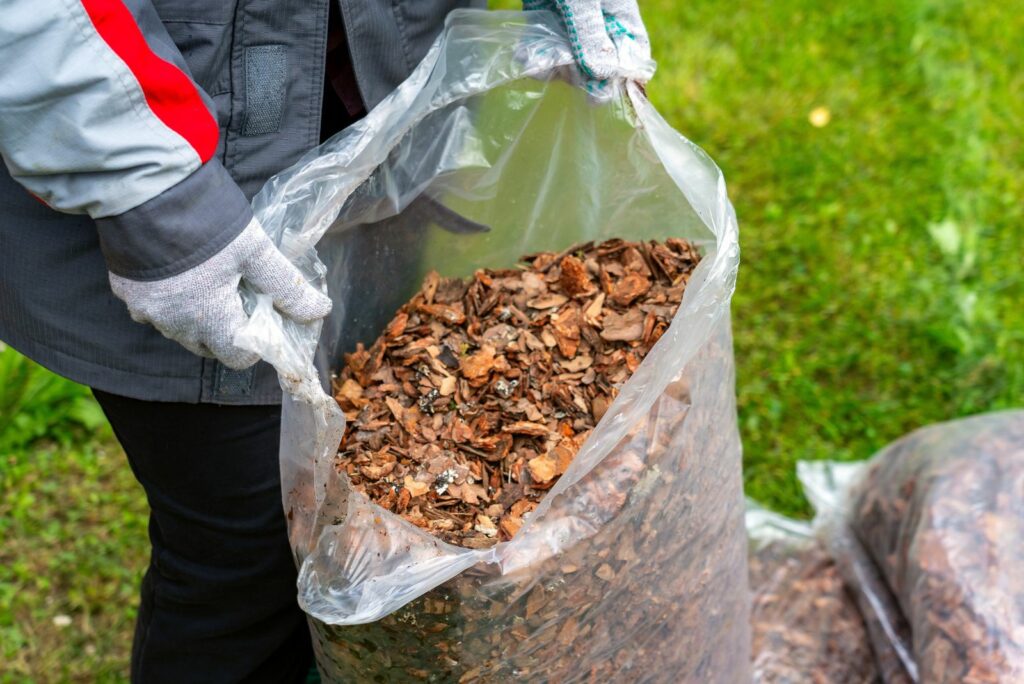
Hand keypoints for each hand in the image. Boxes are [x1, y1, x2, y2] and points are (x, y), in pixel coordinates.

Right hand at [109, 218, 331, 368]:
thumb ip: (286, 286)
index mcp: (210, 319)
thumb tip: (320, 311)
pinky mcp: (125, 290)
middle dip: (228, 330)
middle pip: (209, 346)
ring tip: (212, 281)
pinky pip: (153, 310)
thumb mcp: (256, 250)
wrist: (145, 188)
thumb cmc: (208, 221)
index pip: (239, 357)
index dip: (257, 342)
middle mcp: (174, 323)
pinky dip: (170, 301)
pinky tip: (180, 273)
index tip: (264, 316)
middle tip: (241, 296)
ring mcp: (145, 309)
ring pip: (179, 330)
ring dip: (198, 317)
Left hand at [523, 0, 652, 91]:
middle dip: (577, 74)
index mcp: (622, 18)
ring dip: (551, 68)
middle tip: (558, 68)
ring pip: (569, 64)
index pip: (633, 59)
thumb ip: (591, 35)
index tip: (598, 94)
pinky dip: (536, 57)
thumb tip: (604, 78)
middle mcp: (601, 28)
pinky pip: (546, 51)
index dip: (621, 81)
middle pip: (598, 69)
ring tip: (534, 60)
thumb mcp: (582, 2)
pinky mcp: (548, 25)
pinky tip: (525, 55)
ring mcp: (573, 29)